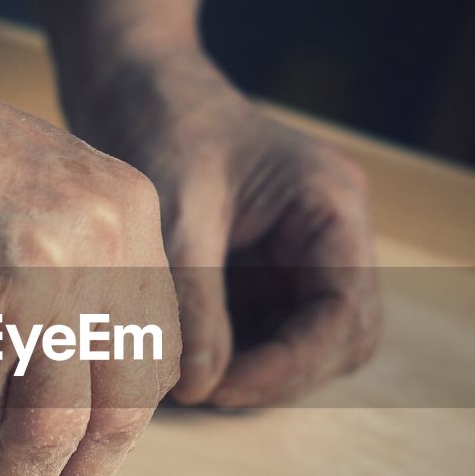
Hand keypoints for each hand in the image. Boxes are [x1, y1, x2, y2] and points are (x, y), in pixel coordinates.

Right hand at [0, 37, 180, 475]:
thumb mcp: (41, 201)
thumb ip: (80, 281)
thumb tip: (80, 398)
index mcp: (129, 214)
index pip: (158, 356)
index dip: (116, 424)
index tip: (78, 455)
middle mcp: (99, 248)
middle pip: (120, 408)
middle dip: (74, 474)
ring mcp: (36, 282)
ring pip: (49, 432)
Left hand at [64, 43, 379, 407]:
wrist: (130, 84)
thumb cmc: (160, 125)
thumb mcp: (176, 215)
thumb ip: (194, 302)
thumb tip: (200, 387)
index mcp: (330, 209)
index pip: (344, 314)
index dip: (290, 364)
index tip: (220, 388)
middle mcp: (328, 236)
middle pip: (337, 338)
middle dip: (277, 374)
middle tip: (203, 391)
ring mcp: (296, 256)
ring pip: (302, 343)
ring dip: (252, 370)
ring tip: (185, 379)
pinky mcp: (259, 270)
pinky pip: (261, 332)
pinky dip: (228, 355)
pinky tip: (180, 359)